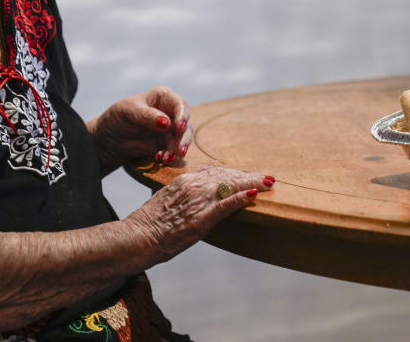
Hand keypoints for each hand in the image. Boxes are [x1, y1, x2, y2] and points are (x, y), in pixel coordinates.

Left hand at [89, 86, 192, 173]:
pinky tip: (161, 159)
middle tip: (179, 150)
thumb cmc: (117, 117)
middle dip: (184, 137)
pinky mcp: (166, 145)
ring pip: (183, 139)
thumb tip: (167, 123)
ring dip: (178, 149)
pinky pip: (174, 151)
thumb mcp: (128, 111)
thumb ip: (147, 116)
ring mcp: (170, 130)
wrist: (108, 139)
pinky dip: (171, 156)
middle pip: (185, 123)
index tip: (179, 127)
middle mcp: (170, 112)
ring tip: (167, 158)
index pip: (180, 104)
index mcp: (163, 97)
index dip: (182, 116)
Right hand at [125, 166, 274, 262]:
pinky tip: (254, 194)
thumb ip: (183, 187)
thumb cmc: (151, 221)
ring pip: (230, 187)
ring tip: (269, 183)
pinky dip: (240, 198)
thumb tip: (199, 177)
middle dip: (249, 177)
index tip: (248, 175)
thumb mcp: (166, 196)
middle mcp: (193, 186)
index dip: (235, 174)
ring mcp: (198, 201)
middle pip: (227, 176)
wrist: (140, 236)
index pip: (216, 172)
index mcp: (185, 180)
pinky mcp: (202, 218)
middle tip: (267, 177)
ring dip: (251, 184)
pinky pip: (225, 204)